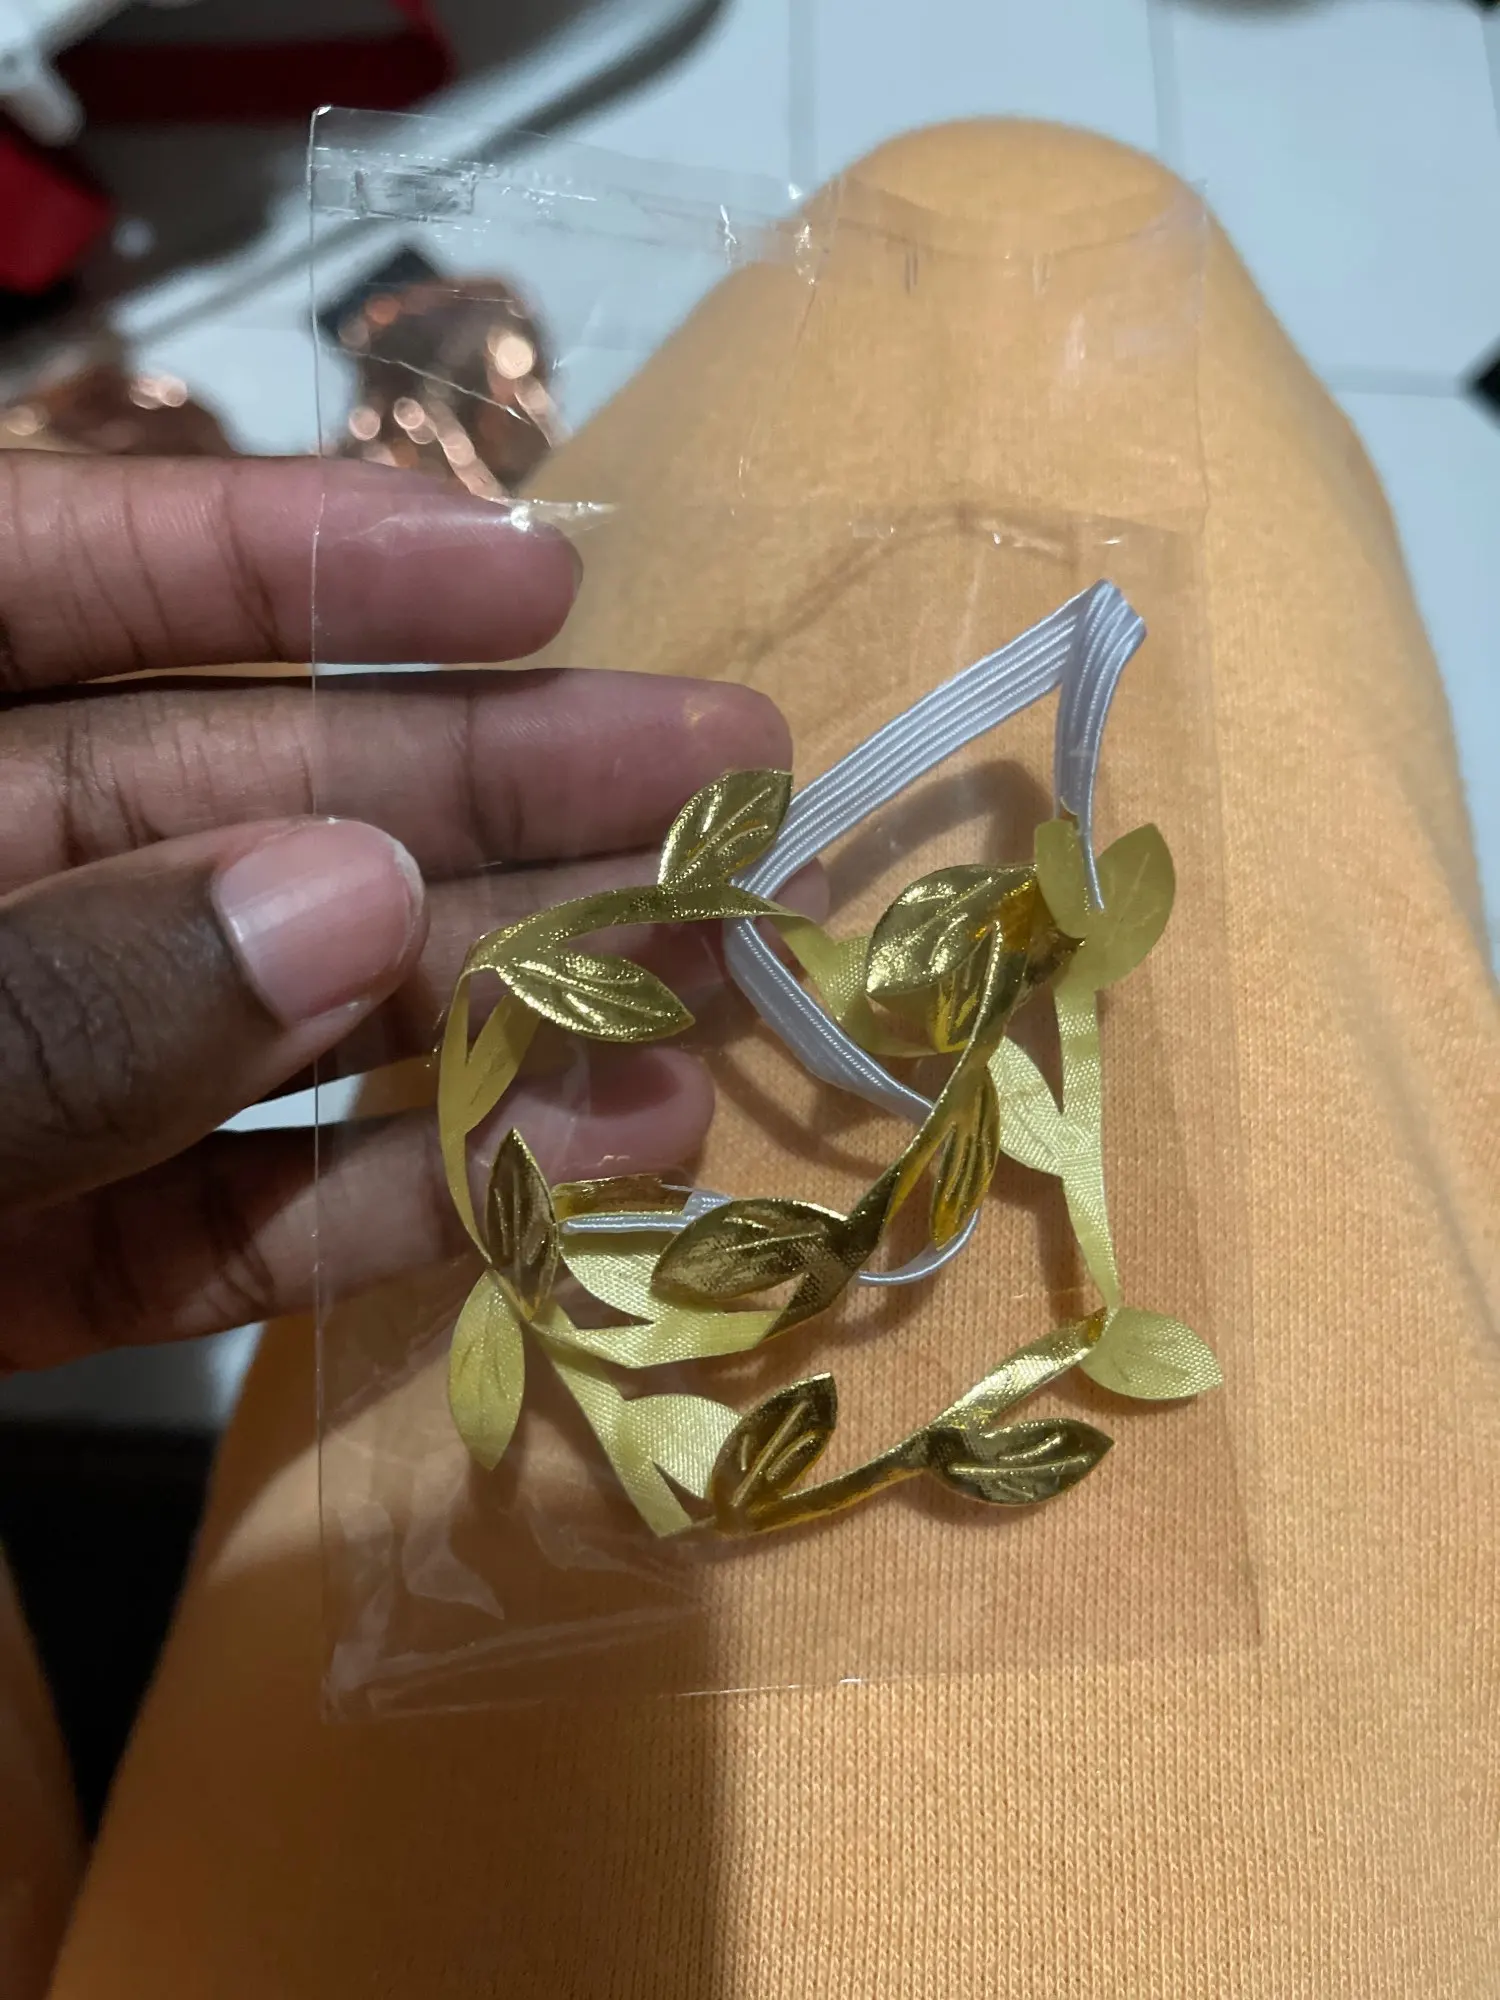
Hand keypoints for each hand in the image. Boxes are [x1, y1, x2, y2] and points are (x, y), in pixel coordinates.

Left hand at [0, 454, 789, 1370]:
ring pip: (274, 1014)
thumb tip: (343, 895)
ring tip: (712, 977)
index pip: (57, 579)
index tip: (529, 576)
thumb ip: (49, 1000)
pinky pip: (227, 1218)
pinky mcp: (38, 1274)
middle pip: (234, 802)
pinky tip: (581, 1162)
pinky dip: (393, 1199)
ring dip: (494, 997)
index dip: (294, 561)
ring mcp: (10, 1090)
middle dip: (482, 782)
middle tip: (730, 770)